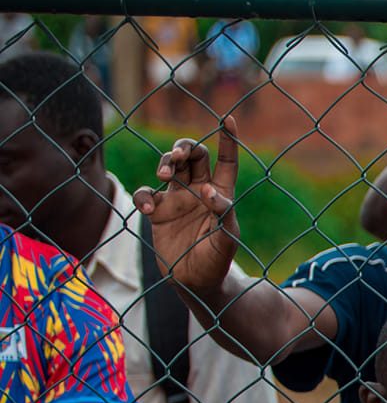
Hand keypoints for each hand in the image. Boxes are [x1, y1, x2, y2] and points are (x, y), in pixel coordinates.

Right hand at [133, 116, 242, 291]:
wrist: (196, 282)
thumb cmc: (218, 260)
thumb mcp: (227, 240)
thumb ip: (222, 215)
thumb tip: (208, 191)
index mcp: (222, 193)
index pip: (227, 161)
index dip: (228, 141)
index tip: (227, 120)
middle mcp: (199, 190)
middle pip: (192, 156)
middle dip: (184, 148)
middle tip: (178, 156)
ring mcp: (177, 199)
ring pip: (168, 167)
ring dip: (164, 164)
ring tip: (163, 176)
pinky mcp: (157, 211)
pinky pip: (146, 193)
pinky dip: (143, 195)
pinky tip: (147, 208)